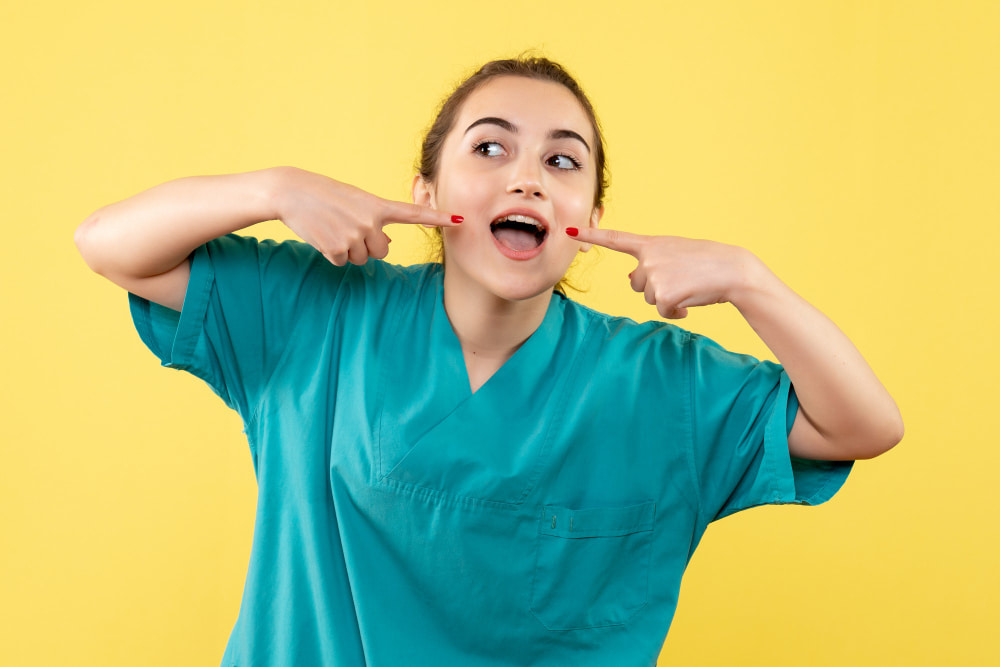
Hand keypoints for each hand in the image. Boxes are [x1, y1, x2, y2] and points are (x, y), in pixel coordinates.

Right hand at [272, 167, 461, 265]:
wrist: (292, 192)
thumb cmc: (325, 195)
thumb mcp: (355, 201)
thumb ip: (375, 220)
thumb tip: (385, 245)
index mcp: (377, 206)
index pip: (414, 214)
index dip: (438, 218)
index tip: (460, 220)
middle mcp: (370, 221)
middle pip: (382, 251)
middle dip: (367, 245)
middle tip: (347, 226)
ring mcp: (354, 236)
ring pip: (362, 258)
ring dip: (348, 249)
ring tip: (333, 228)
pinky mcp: (337, 249)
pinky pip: (343, 262)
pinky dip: (332, 254)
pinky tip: (323, 236)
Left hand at [567, 227, 762, 318]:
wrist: (732, 270)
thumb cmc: (707, 262)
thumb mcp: (675, 254)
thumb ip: (651, 262)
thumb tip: (630, 280)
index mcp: (651, 243)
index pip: (616, 239)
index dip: (591, 236)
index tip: (570, 231)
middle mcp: (648, 257)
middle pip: (635, 284)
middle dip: (654, 287)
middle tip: (680, 279)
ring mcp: (654, 275)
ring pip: (648, 298)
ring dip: (667, 299)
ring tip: (688, 287)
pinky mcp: (663, 295)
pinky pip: (662, 311)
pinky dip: (675, 311)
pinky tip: (689, 302)